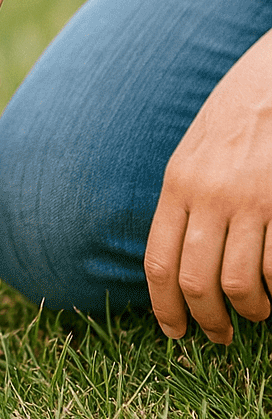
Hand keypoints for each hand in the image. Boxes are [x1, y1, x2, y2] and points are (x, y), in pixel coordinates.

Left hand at [144, 31, 271, 342]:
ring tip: (256, 312)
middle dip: (206, 320)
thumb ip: (183, 200)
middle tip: (219, 335)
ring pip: (238, 284)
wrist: (268, 82)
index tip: (173, 331)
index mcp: (176, 184)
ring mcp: (250, 200)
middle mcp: (207, 195)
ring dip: (249, 311)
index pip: (158, 260)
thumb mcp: (191, 155)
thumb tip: (177, 256)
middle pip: (195, 281)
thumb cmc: (231, 120)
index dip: (164, 306)